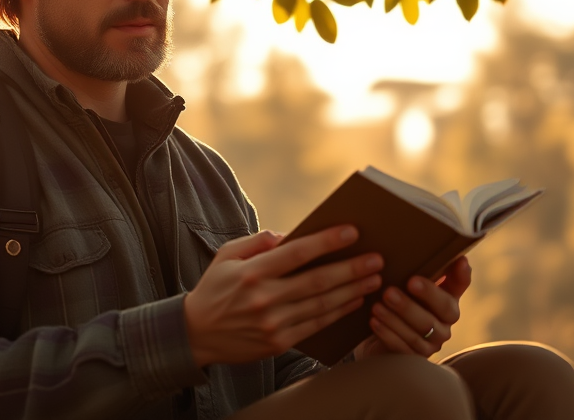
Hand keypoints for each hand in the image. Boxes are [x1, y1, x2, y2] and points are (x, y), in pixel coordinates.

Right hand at [183, 226, 383, 367]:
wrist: (196, 334)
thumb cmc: (215, 287)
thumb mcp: (227, 255)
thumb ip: (257, 241)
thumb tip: (289, 234)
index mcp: (252, 271)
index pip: (297, 253)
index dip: (327, 241)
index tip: (352, 231)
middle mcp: (264, 297)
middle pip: (317, 281)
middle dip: (351, 269)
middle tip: (376, 259)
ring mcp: (273, 323)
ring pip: (321, 305)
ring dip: (351, 291)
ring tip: (374, 279)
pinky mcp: (278, 342)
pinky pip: (315, 326)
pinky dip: (338, 313)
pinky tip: (354, 302)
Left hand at [354, 256, 471, 359]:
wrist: (379, 335)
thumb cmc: (397, 300)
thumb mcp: (406, 282)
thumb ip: (418, 265)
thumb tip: (426, 240)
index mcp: (447, 298)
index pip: (460, 284)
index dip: (460, 275)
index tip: (456, 262)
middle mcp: (445, 322)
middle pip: (438, 313)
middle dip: (413, 302)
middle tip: (390, 291)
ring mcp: (432, 342)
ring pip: (420, 331)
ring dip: (396, 317)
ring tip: (377, 305)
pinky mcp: (415, 358)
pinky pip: (404, 347)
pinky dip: (388, 332)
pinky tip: (374, 321)